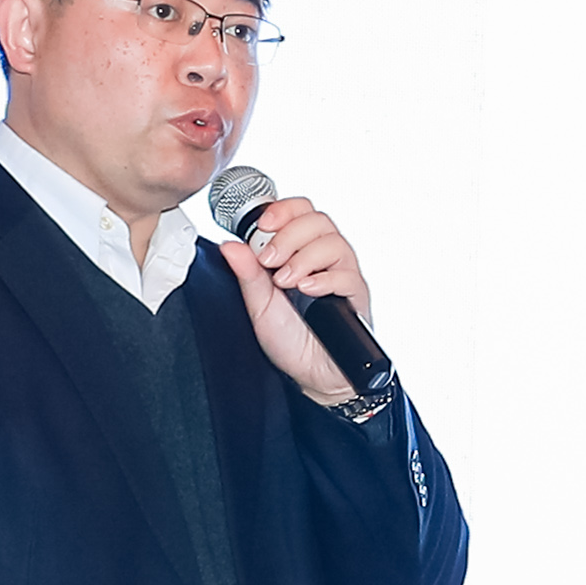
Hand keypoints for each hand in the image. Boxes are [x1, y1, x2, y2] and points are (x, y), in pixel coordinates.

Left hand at [220, 193, 375, 398]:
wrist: (311, 375)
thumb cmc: (290, 340)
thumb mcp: (259, 305)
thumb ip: (247, 274)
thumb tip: (229, 244)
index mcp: (299, 252)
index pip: (300, 211)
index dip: (282, 210)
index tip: (262, 226)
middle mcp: (324, 258)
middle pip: (318, 220)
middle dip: (289, 235)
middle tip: (269, 260)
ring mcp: (342, 274)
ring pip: (334, 242)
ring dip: (304, 257)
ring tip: (286, 281)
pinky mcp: (356, 296)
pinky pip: (348, 275)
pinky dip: (324, 279)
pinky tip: (308, 290)